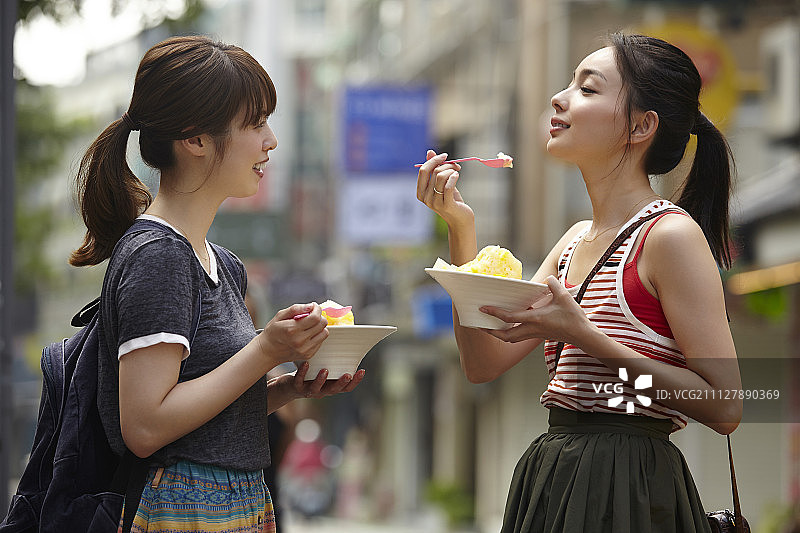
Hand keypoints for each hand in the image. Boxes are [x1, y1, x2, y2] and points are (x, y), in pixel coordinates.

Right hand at [257, 303, 328, 366]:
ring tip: (310, 325)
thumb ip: (295, 309)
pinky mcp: (309, 355)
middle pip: (322, 324)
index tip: (314, 307)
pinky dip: (317, 335)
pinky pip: (321, 341)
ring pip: (324, 333)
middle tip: (311, 315)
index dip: (317, 309)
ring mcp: (305, 349)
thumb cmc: (273, 332)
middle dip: (319, 316)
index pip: (315, 317)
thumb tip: (310, 306)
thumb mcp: (279, 316)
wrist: (268, 351)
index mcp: (292, 329)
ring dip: (319, 326)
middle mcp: (300, 341)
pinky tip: (307, 334)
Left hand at [288, 362, 364, 398]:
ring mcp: (309, 390)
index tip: (362, 371)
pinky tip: (306, 363)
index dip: (355, 381)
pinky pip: (300, 381)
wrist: (289, 386)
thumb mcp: (323, 368)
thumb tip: (347, 344)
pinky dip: (303, 373)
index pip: (346, 387)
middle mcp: (322, 391)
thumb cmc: (311, 373)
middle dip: (341, 383)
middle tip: (347, 375)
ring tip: (325, 370)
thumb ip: (333, 362)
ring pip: (317, 388)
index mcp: (331, 387)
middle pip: (334, 390)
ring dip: (321, 380)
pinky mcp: (297, 387)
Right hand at [416, 149, 472, 228]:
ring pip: (441, 176)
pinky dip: (454, 177)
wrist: (461, 219)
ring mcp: (435, 203)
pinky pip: (448, 185)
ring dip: (452, 170)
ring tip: (457, 172)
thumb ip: (434, 169)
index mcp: (421, 192)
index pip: (423, 170)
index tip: (444, 156)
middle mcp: (425, 198)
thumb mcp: (442, 184)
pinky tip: (458, 175)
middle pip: (434, 172)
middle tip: (456, 166)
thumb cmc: (451, 200)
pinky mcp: (446, 205)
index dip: (434, 160)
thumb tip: (430, 152)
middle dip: (447, 165)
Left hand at [479, 276, 595, 345]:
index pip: (509, 317)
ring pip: (511, 339)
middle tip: (480, 325)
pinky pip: (519, 337)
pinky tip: (508, 325)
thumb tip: (546, 278)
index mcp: (535, 319)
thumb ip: (553, 285)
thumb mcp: (564, 296)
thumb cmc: (573, 317)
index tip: (483, 309)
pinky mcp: (538, 336)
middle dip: (491, 332)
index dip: (494, 313)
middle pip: (505, 335)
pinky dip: (510, 333)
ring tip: (490, 328)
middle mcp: (532, 329)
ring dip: (499, 334)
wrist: (583, 335)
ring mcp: (534, 334)